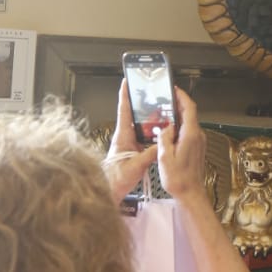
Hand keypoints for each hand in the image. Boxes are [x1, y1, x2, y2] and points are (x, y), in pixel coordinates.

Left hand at [103, 81, 160, 202]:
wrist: (107, 192)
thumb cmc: (114, 179)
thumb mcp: (134, 166)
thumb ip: (149, 154)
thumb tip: (162, 144)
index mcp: (122, 135)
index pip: (123, 110)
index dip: (125, 94)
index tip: (127, 80)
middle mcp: (125, 137)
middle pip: (134, 115)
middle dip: (143, 104)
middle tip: (153, 94)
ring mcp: (128, 144)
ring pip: (141, 127)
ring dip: (150, 120)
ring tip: (163, 113)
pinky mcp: (132, 151)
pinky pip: (144, 138)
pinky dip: (153, 134)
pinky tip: (162, 135)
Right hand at [155, 88, 207, 200]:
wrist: (190, 193)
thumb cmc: (178, 179)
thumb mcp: (164, 157)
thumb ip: (164, 138)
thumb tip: (165, 127)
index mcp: (191, 135)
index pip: (189, 108)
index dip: (182, 96)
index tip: (174, 89)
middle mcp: (198, 136)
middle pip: (189, 113)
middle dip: (178, 105)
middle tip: (165, 100)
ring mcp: (199, 142)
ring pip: (189, 123)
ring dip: (178, 117)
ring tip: (163, 115)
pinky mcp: (197, 148)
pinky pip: (189, 132)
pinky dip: (180, 127)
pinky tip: (168, 131)